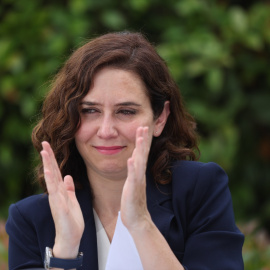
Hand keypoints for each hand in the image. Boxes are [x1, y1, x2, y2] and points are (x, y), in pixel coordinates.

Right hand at [40, 141, 83, 257]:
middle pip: (52, 171)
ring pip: (51, 178)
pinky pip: (54, 191)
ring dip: (48, 165)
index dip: (52, 159)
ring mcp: (56, 198)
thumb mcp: (72, 200)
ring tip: (44, 152)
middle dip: (48, 157)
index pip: (56, 171)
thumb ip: (69, 188)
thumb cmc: (71, 219)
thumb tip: (68, 176)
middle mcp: (56, 192)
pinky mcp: (59, 206)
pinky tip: (48, 171)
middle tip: (44, 143)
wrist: (71, 237)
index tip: (49, 147)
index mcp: (60, 190)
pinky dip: (51, 180)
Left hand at [120, 127, 151, 231]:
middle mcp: (140, 174)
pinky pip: (133, 177)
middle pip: (143, 154)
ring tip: (140, 137)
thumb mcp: (133, 182)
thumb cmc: (133, 200)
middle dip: (143, 140)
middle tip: (143, 126)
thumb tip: (132, 159)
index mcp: (138, 172)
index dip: (142, 140)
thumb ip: (133, 171)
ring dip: (140, 150)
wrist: (137, 219)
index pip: (142, 153)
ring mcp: (137, 181)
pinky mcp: (133, 190)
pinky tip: (131, 159)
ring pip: (140, 162)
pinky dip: (133, 168)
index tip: (142, 127)